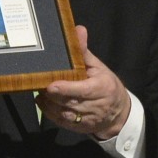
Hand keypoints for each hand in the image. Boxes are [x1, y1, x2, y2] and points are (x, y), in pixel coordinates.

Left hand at [42, 26, 131, 140]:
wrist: (118, 113)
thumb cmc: (106, 85)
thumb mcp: (99, 67)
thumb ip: (85, 51)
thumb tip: (78, 30)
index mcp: (102, 88)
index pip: (83, 90)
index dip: (66, 89)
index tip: (51, 86)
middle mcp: (96, 105)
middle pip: (69, 102)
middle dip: (53, 95)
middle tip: (38, 83)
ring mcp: (87, 119)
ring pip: (63, 113)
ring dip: (49, 104)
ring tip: (40, 91)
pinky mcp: (79, 128)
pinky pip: (61, 122)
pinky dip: (50, 112)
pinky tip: (43, 102)